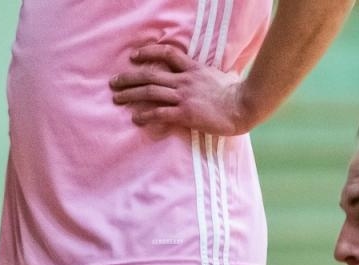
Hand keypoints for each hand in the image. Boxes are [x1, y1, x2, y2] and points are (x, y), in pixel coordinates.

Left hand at [110, 42, 252, 135]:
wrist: (244, 106)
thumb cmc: (238, 94)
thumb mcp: (223, 76)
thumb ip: (213, 75)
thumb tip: (217, 75)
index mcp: (194, 69)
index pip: (167, 54)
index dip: (148, 53)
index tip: (134, 57)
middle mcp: (185, 80)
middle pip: (150, 75)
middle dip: (129, 78)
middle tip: (114, 83)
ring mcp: (184, 97)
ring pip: (150, 92)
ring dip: (130, 95)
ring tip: (117, 99)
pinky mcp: (186, 114)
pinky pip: (161, 113)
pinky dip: (146, 115)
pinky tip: (136, 118)